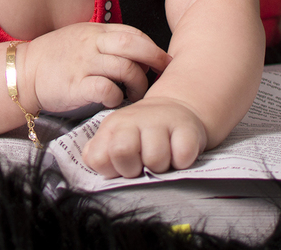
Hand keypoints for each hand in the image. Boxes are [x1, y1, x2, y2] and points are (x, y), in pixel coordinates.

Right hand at [20, 24, 171, 115]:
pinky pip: (105, 88)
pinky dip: (116, 96)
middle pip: (133, 45)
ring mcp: (84, 64)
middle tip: (163, 73)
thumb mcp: (82, 38)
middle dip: (154, 58)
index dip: (152, 47)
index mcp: (96, 32)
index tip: (162, 61)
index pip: (133, 33)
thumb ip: (107, 42)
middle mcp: (92, 44)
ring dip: (138, 83)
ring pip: (124, 68)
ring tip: (136, 94)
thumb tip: (138, 54)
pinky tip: (114, 101)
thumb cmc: (56, 58)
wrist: (23, 71)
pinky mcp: (75, 85)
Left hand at [81, 97, 207, 177]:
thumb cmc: (142, 134)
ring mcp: (161, 120)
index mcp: (112, 126)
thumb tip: (94, 161)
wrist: (175, 111)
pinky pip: (182, 158)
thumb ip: (99, 154)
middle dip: (133, 169)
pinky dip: (182, 162)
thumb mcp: (115, 139)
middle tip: (142, 165)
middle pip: (122, 152)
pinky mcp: (187, 128)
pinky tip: (178, 153)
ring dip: (161, 167)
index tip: (122, 166)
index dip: (111, 170)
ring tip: (162, 158)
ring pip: (155, 160)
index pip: (98, 158)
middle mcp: (133, 119)